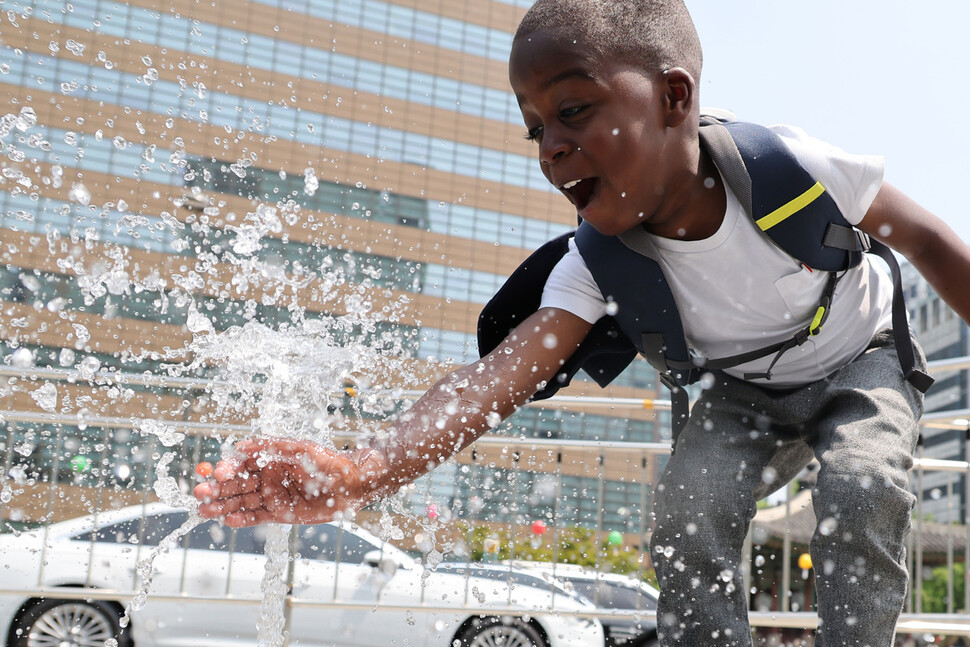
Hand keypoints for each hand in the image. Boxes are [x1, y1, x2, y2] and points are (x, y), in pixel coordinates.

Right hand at [193, 438, 386, 526]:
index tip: (215, 473)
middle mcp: (267, 477)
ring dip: (223, 505)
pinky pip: (256, 517)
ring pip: (241, 501)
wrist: (350, 485)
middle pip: (236, 484)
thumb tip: (241, 445)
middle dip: (217, 488)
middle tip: (199, 493)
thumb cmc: (327, 462)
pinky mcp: (280, 514)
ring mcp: (272, 496)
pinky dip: (241, 519)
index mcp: (270, 459)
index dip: (226, 469)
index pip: (241, 464)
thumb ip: (271, 447)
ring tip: (204, 510)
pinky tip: (227, 520)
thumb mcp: (299, 449)